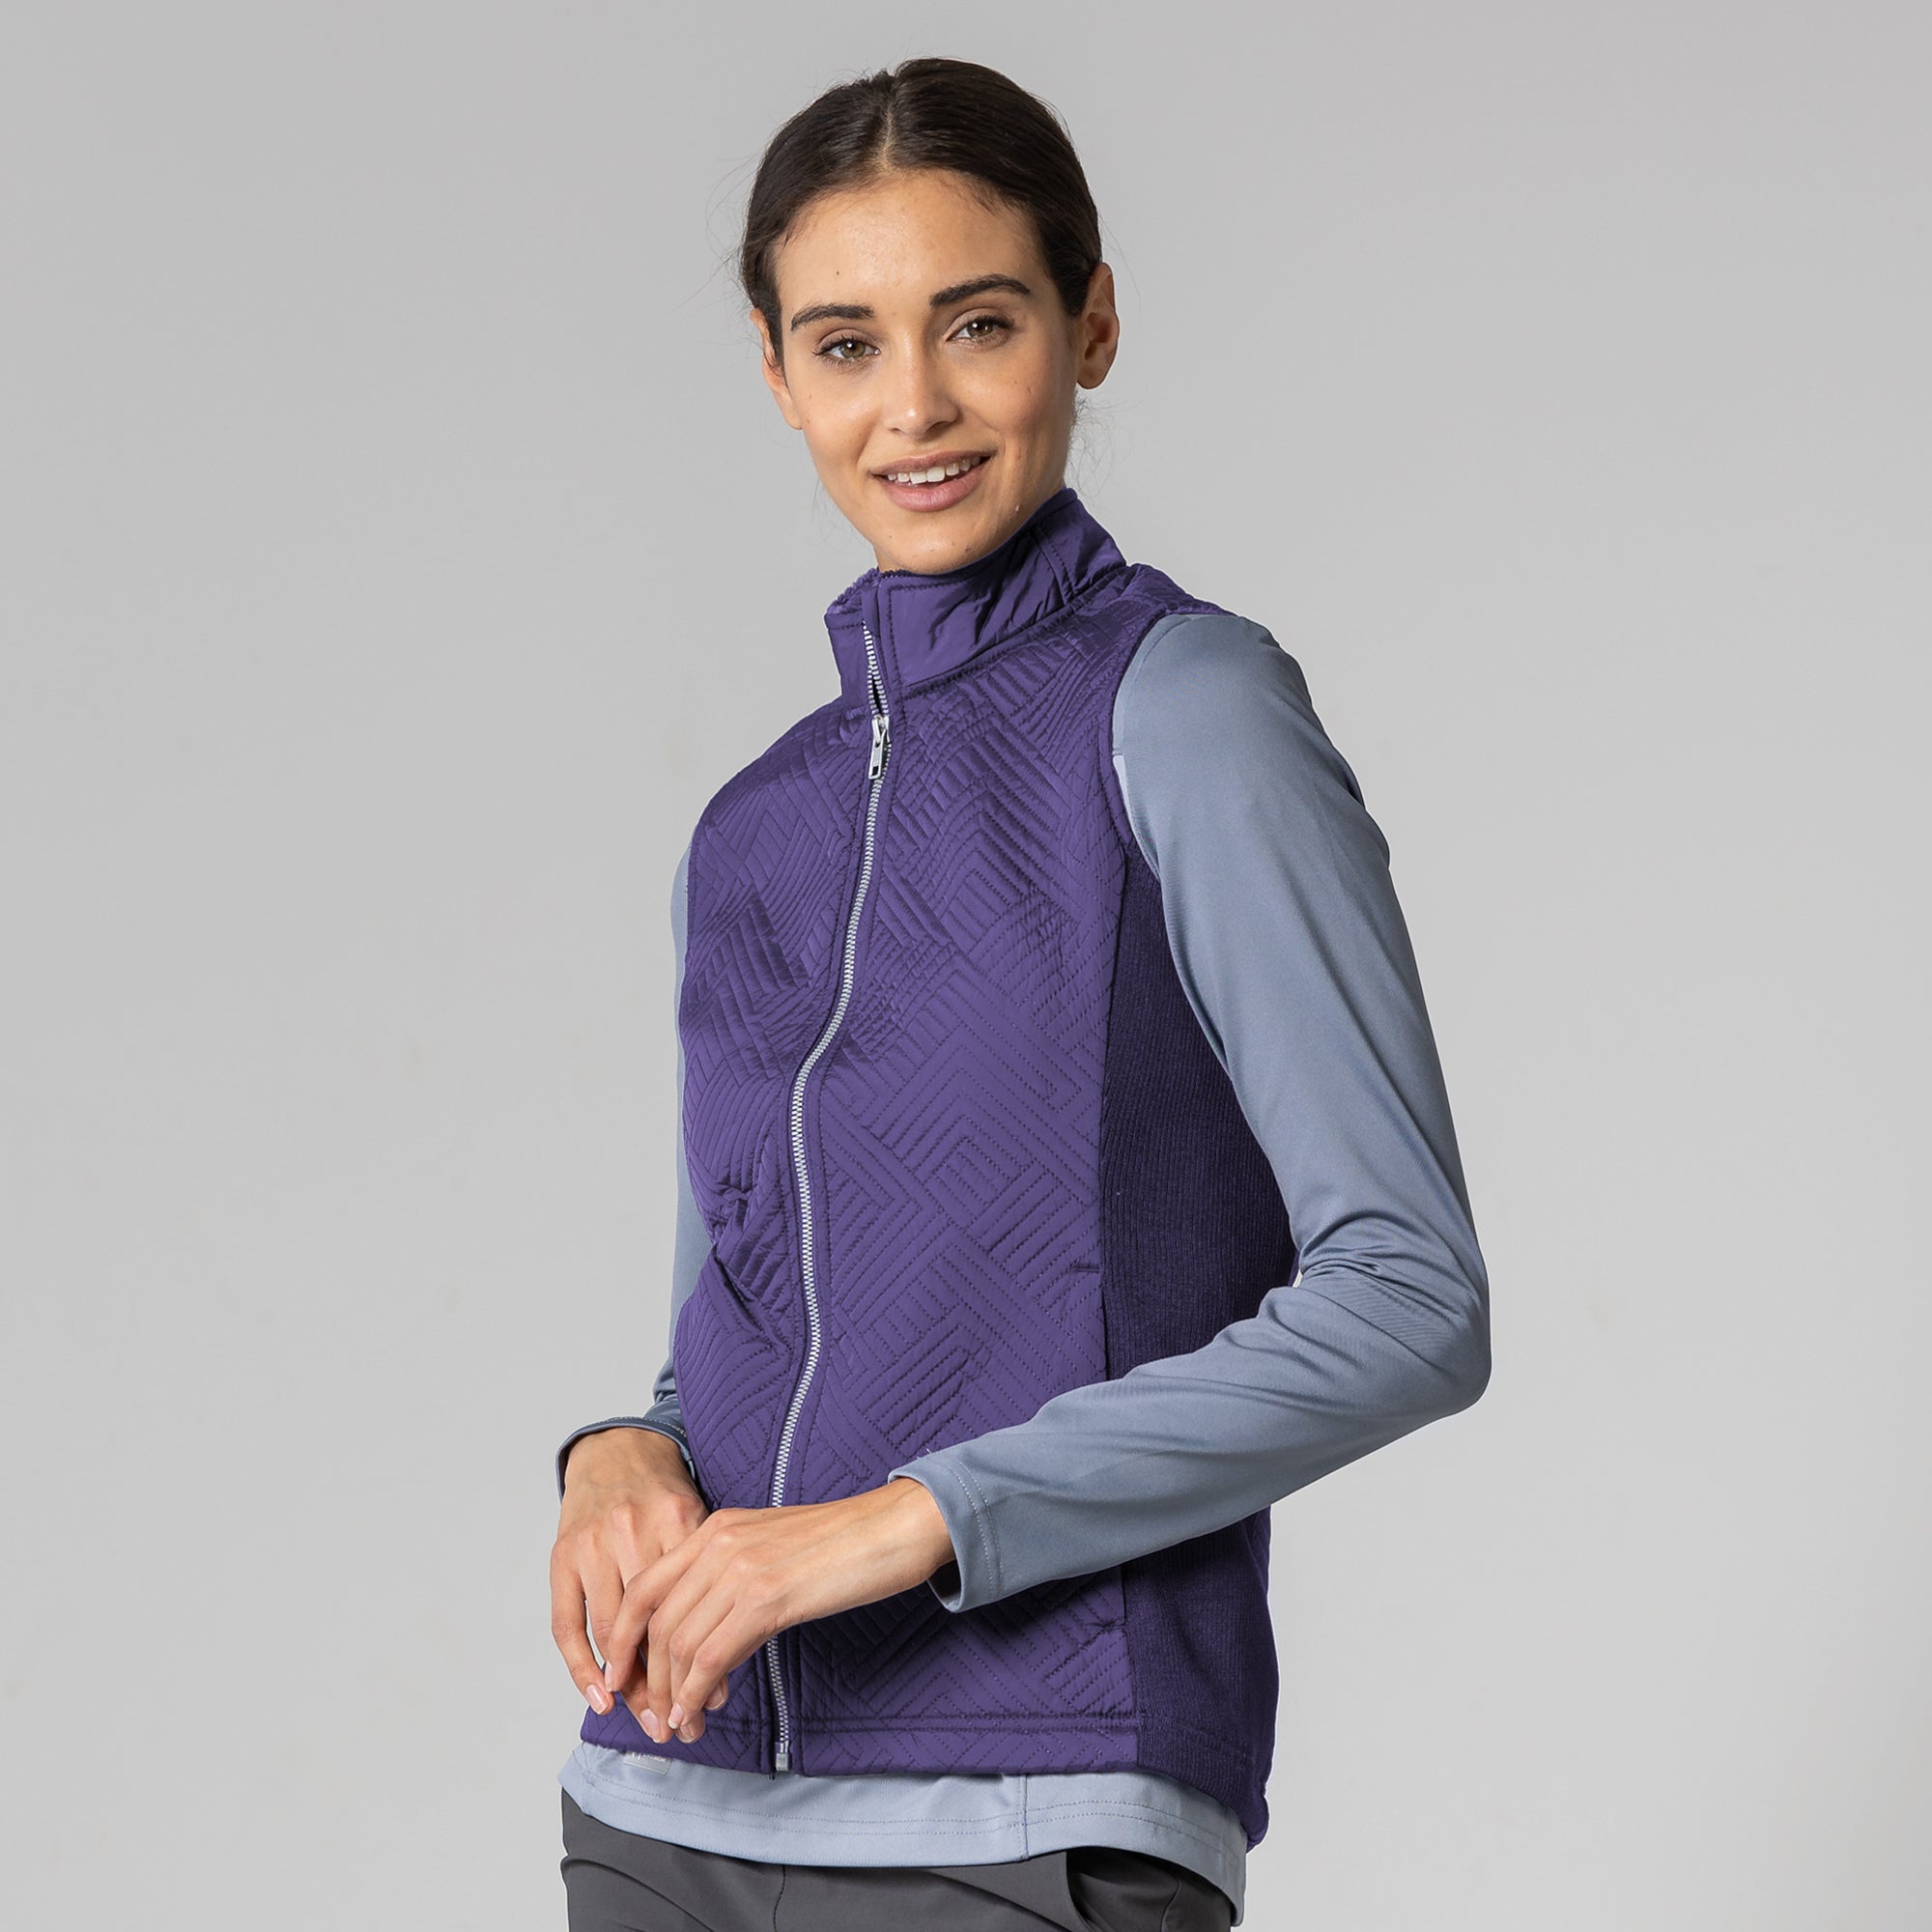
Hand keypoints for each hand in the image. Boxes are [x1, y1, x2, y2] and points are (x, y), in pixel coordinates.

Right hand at [550, 1428, 725, 1733]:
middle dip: (663, 1681)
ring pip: (610, 1630)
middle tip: (677, 1723)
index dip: (699, 1656)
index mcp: (676, 1518)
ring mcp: (593, 1543)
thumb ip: (712, 1577)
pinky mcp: (562, 1555)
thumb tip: (724, 1660)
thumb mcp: (701, 1521)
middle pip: (647, 1623)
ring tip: (647, 1719)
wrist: (618, 1450)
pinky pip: (567, 1623)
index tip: (711, 1698)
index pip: (689, 1602)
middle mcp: (632, 1530)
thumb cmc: (666, 1496)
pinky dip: (581, 1667)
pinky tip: (601, 1698)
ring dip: (627, 1685)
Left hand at [600, 1477, 955, 1745]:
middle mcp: (719, 1542)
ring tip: (682, 1726)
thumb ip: (736, 1579)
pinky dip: (697, 1694)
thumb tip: (713, 1633)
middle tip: (657, 1718)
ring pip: (678, 1644)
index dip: (623, 1638)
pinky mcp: (766, 1597)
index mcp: (717, 1527)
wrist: (895, 1525)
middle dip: (649, 1680)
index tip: (624, 1678)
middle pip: (655, 1622)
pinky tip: (701, 1713)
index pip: (645, 1587)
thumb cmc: (847, 1544)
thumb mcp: (774, 1549)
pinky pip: (710, 1656)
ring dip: (673, 1696)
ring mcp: (740, 1567)